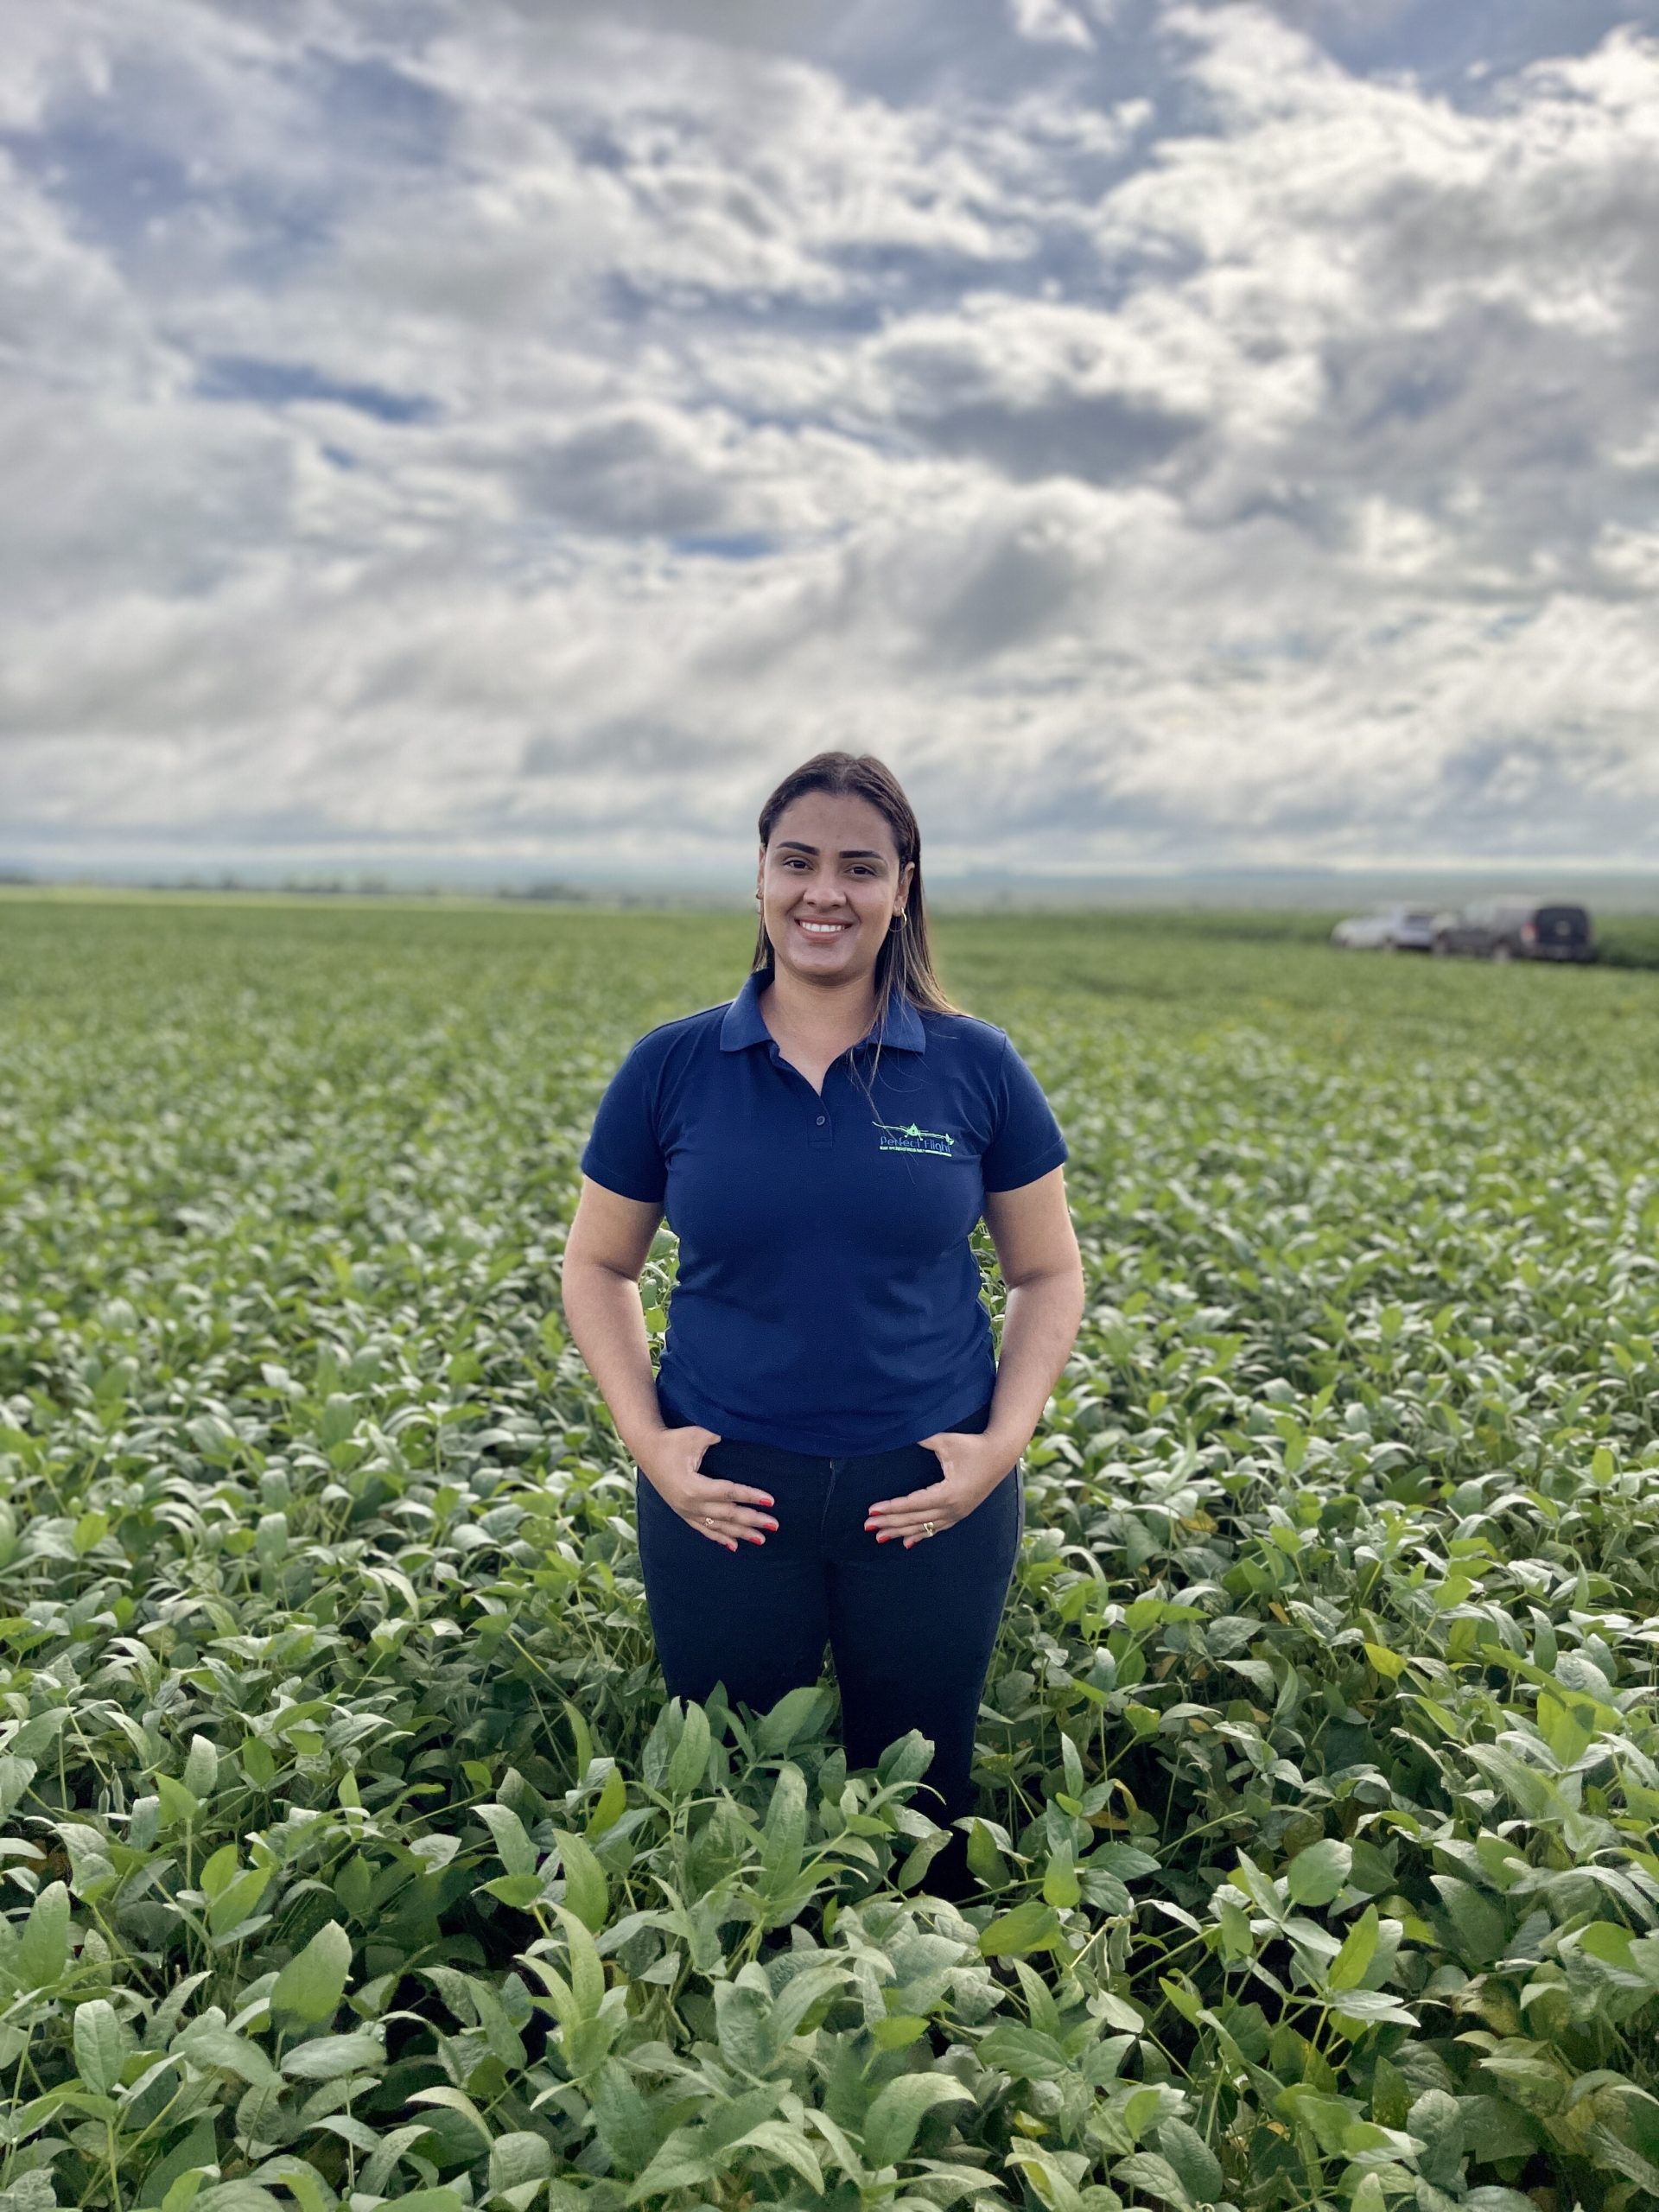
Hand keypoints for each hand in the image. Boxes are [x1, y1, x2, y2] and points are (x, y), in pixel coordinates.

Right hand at [637, 1425, 777, 1551]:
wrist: (645, 1448)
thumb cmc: (672, 1440)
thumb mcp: (696, 1435)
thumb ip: (718, 1437)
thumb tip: (743, 1432)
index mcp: (693, 1487)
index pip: (729, 1493)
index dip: (750, 1496)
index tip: (770, 1501)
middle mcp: (690, 1504)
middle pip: (727, 1514)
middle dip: (752, 1520)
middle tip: (774, 1525)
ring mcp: (685, 1511)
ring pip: (717, 1526)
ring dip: (740, 1533)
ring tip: (761, 1539)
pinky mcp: (682, 1512)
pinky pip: (703, 1529)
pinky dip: (720, 1537)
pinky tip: (734, 1546)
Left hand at [864, 1429, 1015, 1548]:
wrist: (1001, 1454)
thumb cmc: (973, 1446)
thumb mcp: (947, 1441)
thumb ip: (924, 1439)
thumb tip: (901, 1432)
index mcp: (948, 1493)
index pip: (912, 1504)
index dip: (891, 1508)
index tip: (872, 1510)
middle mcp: (952, 1508)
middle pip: (914, 1519)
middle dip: (890, 1523)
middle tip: (867, 1525)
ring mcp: (957, 1513)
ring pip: (924, 1528)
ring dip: (901, 1532)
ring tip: (879, 1537)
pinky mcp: (960, 1513)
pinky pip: (936, 1529)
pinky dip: (920, 1536)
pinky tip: (906, 1543)